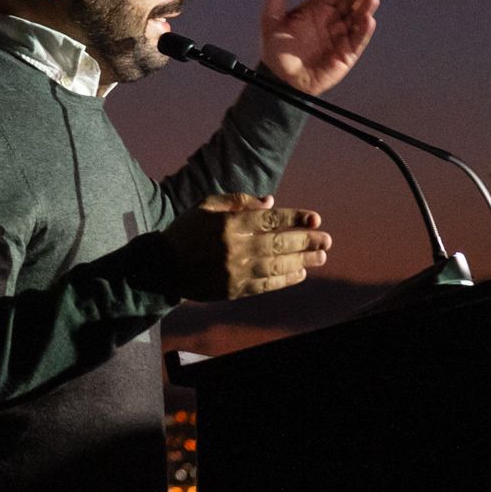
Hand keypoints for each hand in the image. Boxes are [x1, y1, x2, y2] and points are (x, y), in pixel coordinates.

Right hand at [157, 194, 330, 301]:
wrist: (163, 267)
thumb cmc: (186, 231)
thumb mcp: (206, 205)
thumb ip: (238, 201)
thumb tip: (271, 202)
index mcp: (228, 223)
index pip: (270, 219)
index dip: (295, 218)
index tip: (315, 219)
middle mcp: (234, 248)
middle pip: (279, 243)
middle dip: (306, 240)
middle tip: (327, 240)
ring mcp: (234, 272)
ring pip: (277, 266)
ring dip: (302, 261)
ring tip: (321, 256)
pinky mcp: (233, 290)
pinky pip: (266, 285)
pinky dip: (286, 280)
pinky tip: (300, 273)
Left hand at [259, 0, 377, 95]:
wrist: (280, 79)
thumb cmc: (275, 49)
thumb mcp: (271, 19)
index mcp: (315, 9)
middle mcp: (331, 20)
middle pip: (349, 2)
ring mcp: (340, 36)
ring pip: (356, 18)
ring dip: (365, 7)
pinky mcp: (346, 54)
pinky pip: (358, 40)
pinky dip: (364, 30)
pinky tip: (369, 19)